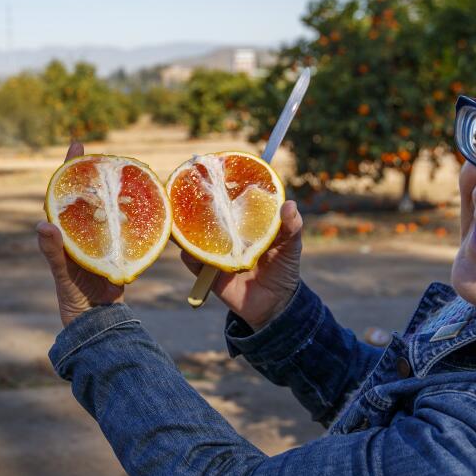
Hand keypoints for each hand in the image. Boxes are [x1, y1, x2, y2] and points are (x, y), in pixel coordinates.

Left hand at [37, 141, 124, 327]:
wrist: (97, 323)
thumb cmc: (73, 298)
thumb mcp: (62, 274)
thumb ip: (53, 252)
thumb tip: (43, 224)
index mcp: (65, 233)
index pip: (63, 194)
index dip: (69, 168)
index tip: (77, 144)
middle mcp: (82, 232)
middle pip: (88, 195)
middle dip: (95, 172)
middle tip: (105, 151)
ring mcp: (100, 240)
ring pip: (108, 209)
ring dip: (116, 190)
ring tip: (127, 170)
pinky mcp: (118, 250)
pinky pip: (126, 227)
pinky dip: (133, 215)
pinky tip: (144, 202)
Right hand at [180, 200, 302, 330]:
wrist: (275, 303)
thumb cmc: (284, 268)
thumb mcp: (291, 246)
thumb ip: (292, 226)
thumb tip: (289, 204)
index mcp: (244, 223)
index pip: (230, 201)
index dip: (222, 188)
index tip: (215, 171)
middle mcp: (226, 234)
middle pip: (207, 216)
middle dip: (198, 204)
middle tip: (193, 192)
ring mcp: (216, 252)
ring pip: (194, 236)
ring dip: (187, 228)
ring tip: (183, 219)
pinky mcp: (208, 272)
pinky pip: (193, 262)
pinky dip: (189, 255)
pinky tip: (190, 250)